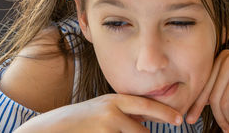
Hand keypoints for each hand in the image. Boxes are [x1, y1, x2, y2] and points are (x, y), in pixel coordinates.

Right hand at [14, 93, 182, 132]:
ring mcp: (106, 125)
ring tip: (105, 132)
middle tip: (151, 131)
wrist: (50, 128)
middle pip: (142, 131)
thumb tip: (144, 118)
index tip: (178, 120)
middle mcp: (112, 110)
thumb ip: (121, 112)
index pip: (146, 105)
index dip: (164, 113)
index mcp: (114, 100)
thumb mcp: (101, 109)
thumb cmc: (77, 121)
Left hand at [185, 50, 228, 132]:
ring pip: (223, 102)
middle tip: (223, 129)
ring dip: (228, 120)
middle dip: (215, 116)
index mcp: (223, 56)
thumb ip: (219, 87)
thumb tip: (196, 104)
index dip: (196, 103)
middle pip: (212, 94)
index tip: (190, 118)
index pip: (203, 84)